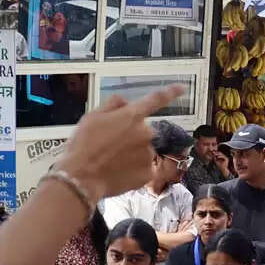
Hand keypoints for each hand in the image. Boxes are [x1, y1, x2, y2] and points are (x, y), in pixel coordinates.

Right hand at [56, 88, 169, 208]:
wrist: (82, 177)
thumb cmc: (83, 145)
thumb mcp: (92, 116)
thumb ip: (113, 105)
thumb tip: (125, 102)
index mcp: (132, 115)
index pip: (155, 100)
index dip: (170, 92)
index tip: (182, 88)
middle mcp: (145, 133)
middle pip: (143, 131)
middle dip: (131, 136)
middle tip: (110, 146)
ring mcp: (149, 154)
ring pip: (143, 151)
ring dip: (132, 154)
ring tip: (111, 161)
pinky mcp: (149, 173)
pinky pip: (144, 168)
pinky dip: (133, 169)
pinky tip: (118, 171)